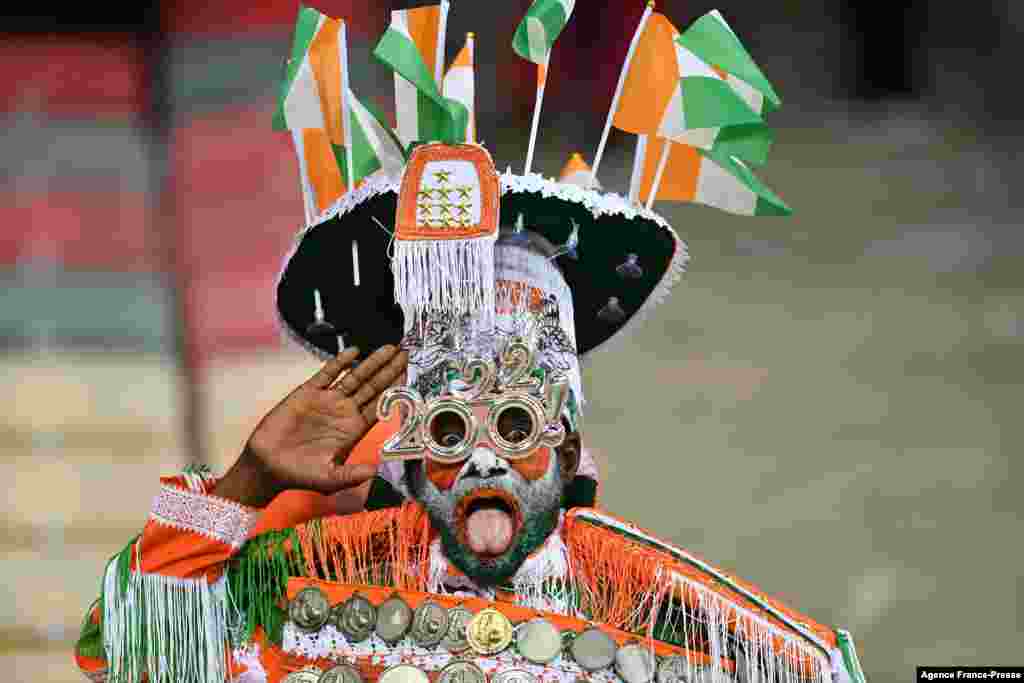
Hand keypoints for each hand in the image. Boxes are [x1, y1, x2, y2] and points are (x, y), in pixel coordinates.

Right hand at [213, 345, 407, 507]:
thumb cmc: (300, 475)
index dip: (395, 391)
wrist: (267, 466)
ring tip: (389, 348)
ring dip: (372, 363)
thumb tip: (376, 471)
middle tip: (406, 353)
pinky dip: (340, 362)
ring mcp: (328, 400)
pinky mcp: (308, 393)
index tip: (408, 376)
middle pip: (373, 387)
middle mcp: (344, 412)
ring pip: (355, 377)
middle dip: (390, 370)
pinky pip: (328, 373)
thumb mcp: (330, 479)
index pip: (380, 406)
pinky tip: (354, 351)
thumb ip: (353, 474)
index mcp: (354, 429)